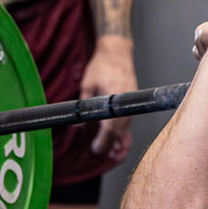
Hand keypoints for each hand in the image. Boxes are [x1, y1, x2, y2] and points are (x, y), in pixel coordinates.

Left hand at [79, 37, 138, 163]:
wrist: (117, 53)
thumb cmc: (102, 66)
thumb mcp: (87, 85)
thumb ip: (83, 107)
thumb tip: (78, 126)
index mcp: (114, 98)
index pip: (110, 126)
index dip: (104, 140)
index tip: (96, 148)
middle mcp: (124, 103)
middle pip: (119, 131)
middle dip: (110, 144)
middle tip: (100, 152)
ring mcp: (129, 104)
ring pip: (125, 129)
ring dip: (119, 142)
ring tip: (114, 155)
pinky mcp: (130, 104)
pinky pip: (128, 123)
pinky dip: (124, 134)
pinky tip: (121, 144)